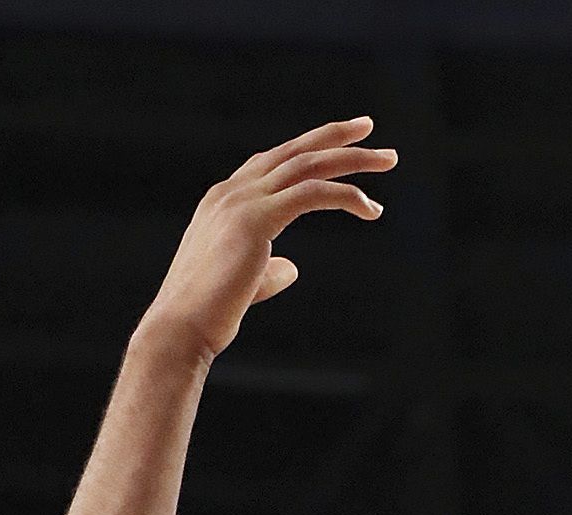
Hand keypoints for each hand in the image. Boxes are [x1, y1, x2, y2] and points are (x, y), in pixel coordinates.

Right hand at [136, 118, 395, 368]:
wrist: (181, 327)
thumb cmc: (209, 316)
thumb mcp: (245, 283)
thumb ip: (269, 269)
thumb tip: (291, 268)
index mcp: (224, 201)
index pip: (272, 162)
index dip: (307, 150)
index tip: (339, 145)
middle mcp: (231, 192)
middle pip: (293, 151)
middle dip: (334, 137)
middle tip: (370, 129)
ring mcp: (242, 202)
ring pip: (307, 164)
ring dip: (352, 159)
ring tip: (389, 159)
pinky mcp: (256, 221)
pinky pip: (311, 194)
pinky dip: (345, 195)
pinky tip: (371, 208)